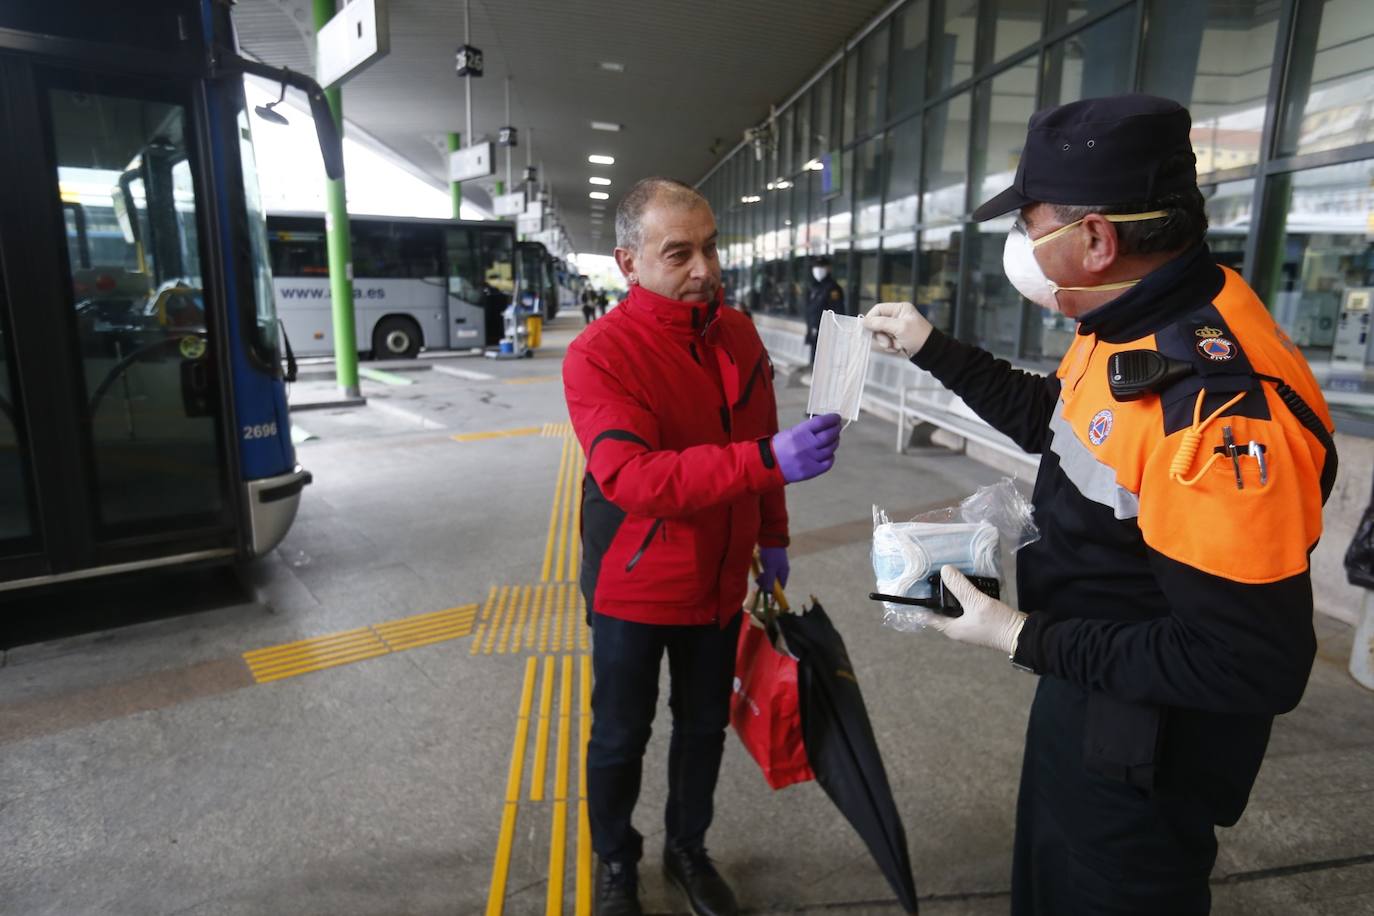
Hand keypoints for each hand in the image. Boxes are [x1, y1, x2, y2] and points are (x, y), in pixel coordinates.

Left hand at [756, 546, 789, 595]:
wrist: (769, 537)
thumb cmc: (771, 553)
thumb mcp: (770, 568)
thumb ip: (770, 580)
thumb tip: (769, 593)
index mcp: (783, 573)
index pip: (780, 588)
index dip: (772, 592)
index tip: (765, 594)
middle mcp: (780, 570)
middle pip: (773, 582)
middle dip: (765, 583)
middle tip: (759, 579)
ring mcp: (775, 565)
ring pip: (768, 576)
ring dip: (762, 577)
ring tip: (758, 573)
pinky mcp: (769, 561)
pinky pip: (765, 570)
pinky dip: (761, 571)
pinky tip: (757, 567)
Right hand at [771, 413, 840, 482]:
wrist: (769, 465)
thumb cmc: (781, 447)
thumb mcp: (792, 432)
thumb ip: (808, 429)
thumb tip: (826, 425)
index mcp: (799, 433)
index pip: (821, 422)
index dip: (832, 419)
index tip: (836, 418)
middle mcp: (806, 445)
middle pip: (829, 435)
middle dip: (836, 430)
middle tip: (837, 428)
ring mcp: (809, 459)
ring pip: (830, 449)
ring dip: (834, 442)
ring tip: (833, 440)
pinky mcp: (811, 470)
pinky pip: (828, 463)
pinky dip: (831, 457)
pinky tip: (828, 454)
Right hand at [862, 302, 932, 355]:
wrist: (930, 352)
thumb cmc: (918, 336)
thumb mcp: (899, 327)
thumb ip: (880, 323)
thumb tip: (863, 321)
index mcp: (900, 308)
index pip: (878, 309)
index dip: (871, 318)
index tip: (866, 329)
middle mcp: (897, 316)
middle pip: (878, 323)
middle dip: (881, 334)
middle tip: (887, 342)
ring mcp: (897, 328)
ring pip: (881, 334)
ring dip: (886, 342)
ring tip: (897, 346)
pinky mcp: (897, 338)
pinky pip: (886, 341)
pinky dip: (890, 346)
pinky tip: (899, 348)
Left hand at [912, 566, 1026, 655]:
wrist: (1023, 635)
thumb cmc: (997, 623)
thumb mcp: (976, 602)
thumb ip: (960, 587)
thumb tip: (945, 570)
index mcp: (951, 628)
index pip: (929, 615)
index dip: (922, 602)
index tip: (918, 586)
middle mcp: (958, 628)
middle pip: (943, 609)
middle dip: (940, 593)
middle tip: (936, 574)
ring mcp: (970, 625)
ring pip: (956, 606)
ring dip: (955, 593)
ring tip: (951, 575)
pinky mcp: (981, 620)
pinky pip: (968, 606)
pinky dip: (967, 596)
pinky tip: (970, 584)